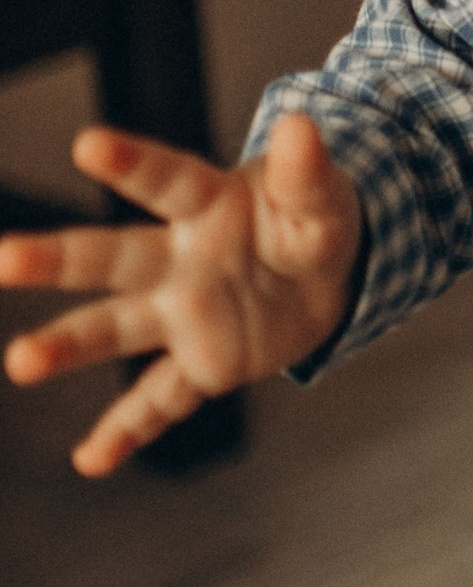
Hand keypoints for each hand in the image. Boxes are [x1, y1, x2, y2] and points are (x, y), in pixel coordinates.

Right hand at [0, 114, 362, 474]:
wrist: (326, 277)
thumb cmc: (308, 221)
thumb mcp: (322, 198)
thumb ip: (306, 174)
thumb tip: (302, 124)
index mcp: (207, 205)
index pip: (167, 180)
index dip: (132, 162)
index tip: (89, 144)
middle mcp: (178, 259)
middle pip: (111, 257)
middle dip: (55, 259)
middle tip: (2, 257)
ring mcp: (183, 314)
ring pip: (117, 328)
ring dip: (70, 345)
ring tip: (21, 361)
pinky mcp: (202, 364)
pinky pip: (161, 400)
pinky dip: (129, 431)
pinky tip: (91, 461)